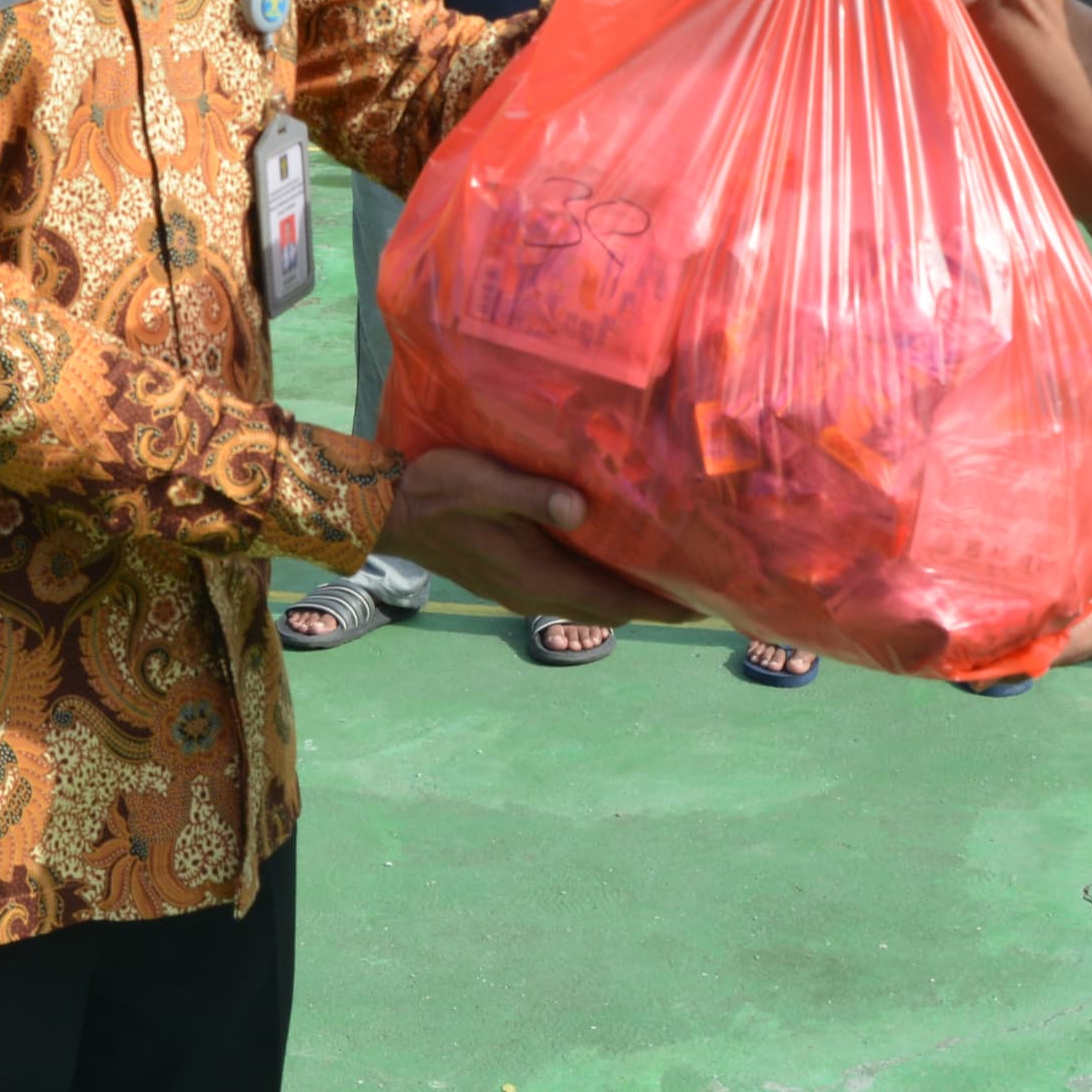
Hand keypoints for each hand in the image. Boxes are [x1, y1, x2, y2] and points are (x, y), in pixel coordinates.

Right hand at [374, 445, 694, 629]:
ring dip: (625, 593)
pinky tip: (607, 553)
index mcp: (537, 576)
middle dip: (653, 602)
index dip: (662, 605)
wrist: (386, 510)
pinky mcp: (508, 580)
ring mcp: (519, 590)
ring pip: (588, 601)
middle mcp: (534, 593)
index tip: (705, 604)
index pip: (615, 602)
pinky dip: (597, 581)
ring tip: (663, 568)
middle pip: (610, 609)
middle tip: (697, 581)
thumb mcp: (485, 482)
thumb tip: (579, 508)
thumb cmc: (436, 489)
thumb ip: (533, 495)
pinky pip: (567, 589)